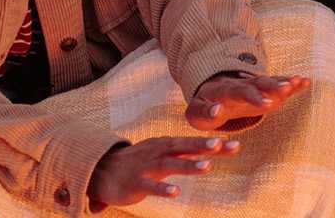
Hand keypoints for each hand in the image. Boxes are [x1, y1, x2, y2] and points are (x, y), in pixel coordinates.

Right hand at [88, 135, 238, 207]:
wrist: (99, 169)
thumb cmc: (138, 161)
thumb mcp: (163, 152)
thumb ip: (187, 152)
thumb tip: (217, 148)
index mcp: (165, 145)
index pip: (192, 142)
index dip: (213, 143)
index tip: (235, 144)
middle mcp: (157, 152)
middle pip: (183, 147)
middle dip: (203, 146)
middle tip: (222, 145)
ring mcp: (146, 167)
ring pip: (169, 164)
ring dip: (189, 165)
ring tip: (208, 166)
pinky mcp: (134, 183)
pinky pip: (150, 186)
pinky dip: (163, 188)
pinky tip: (175, 192)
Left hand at [187, 73, 309, 130]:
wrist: (212, 95)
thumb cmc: (204, 108)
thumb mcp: (196, 114)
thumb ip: (205, 113)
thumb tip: (216, 111)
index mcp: (223, 90)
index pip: (237, 91)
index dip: (250, 97)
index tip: (263, 105)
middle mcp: (240, 84)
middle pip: (256, 83)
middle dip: (271, 87)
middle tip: (285, 91)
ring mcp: (253, 85)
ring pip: (268, 81)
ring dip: (282, 81)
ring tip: (298, 81)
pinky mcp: (264, 89)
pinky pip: (278, 83)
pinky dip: (291, 83)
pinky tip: (306, 82)